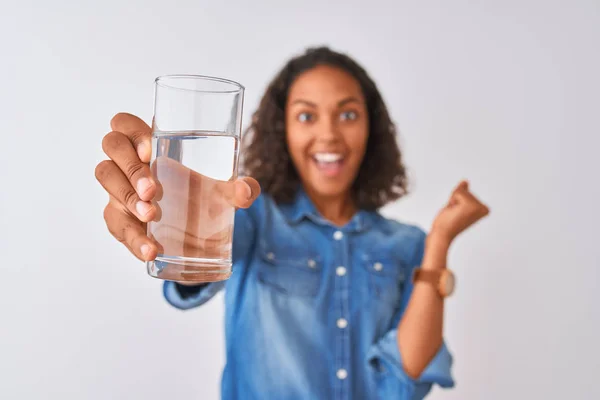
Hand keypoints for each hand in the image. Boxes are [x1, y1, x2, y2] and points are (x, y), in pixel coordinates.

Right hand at [95, 113, 259, 261]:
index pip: (125, 124)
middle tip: (153, 190)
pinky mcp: (119, 219)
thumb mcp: (223, 192)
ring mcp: (119, 189)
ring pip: (106, 178)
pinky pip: (115, 224)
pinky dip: (133, 238)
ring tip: (151, 215)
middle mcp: (130, 162)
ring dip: (126, 196)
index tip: (152, 151)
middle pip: (112, 147)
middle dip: (130, 167)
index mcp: (151, 144)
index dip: (132, 132)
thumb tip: (244, 191)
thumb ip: (240, 190)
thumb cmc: (204, 197)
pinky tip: (150, 250)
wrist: (197, 234)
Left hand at [430, 180, 489, 244]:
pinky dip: (452, 201)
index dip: (457, 202)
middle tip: (454, 215)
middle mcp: (484, 208)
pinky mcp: (471, 205)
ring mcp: (478, 207)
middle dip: (455, 201)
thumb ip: (462, 192)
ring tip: (453, 214)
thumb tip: (465, 182)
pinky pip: (458, 192)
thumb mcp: (455, 204)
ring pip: (461, 191)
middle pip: (465, 191)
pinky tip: (453, 212)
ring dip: (453, 202)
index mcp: (484, 210)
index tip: (457, 214)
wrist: (443, 234)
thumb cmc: (447, 223)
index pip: (467, 192)